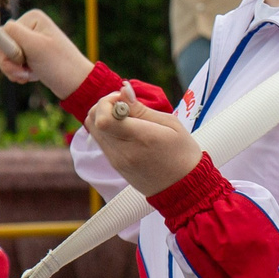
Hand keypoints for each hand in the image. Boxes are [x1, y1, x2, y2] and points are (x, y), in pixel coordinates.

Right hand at [0, 8, 93, 95]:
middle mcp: (29, 26)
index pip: (2, 33)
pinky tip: (32, 76)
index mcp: (31, 18)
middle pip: (1, 45)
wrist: (77, 84)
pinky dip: (19, 73)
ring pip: (5, 56)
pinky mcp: (29, 54)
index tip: (21, 61)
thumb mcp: (35, 46)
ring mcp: (29, 41)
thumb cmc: (60, 64)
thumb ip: (12, 33)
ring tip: (29, 75)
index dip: (6, 51)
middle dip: (9, 63)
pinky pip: (12, 64)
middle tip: (24, 74)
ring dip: (14, 70)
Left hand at [80, 83, 203, 195]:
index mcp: (141, 138)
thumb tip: (122, 90)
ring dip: (104, 117)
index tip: (124, 98)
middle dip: (104, 106)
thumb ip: (142, 108)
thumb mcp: (170, 124)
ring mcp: (117, 161)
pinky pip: (101, 141)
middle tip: (124, 104)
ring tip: (126, 117)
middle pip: (94, 121)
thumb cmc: (183, 152)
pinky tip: (125, 129)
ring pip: (94, 130)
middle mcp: (124, 152)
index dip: (108, 101)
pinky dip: (107, 130)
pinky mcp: (115, 166)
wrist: (184, 188)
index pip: (104, 117)